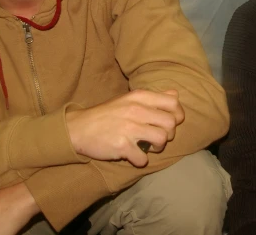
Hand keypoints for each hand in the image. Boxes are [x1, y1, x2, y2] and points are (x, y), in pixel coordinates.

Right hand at [66, 89, 184, 166]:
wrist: (78, 128)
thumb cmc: (108, 114)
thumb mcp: (129, 99)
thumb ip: (153, 98)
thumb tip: (175, 94)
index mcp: (139, 97)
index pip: (173, 102)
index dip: (177, 115)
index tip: (169, 123)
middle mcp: (136, 110)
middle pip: (171, 123)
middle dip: (169, 134)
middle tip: (157, 137)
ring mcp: (129, 128)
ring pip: (162, 139)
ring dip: (158, 148)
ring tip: (148, 147)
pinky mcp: (121, 146)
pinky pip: (143, 158)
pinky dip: (140, 160)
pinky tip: (133, 156)